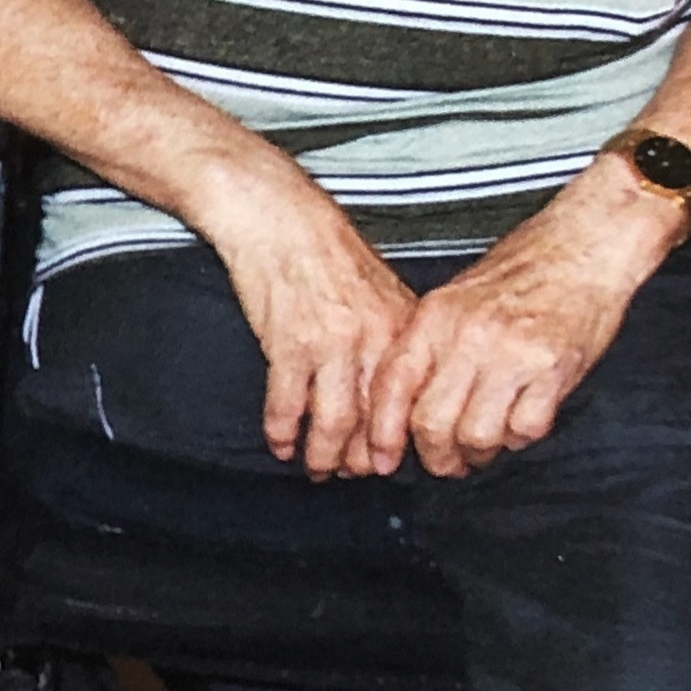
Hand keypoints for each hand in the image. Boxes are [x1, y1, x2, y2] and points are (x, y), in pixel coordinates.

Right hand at [203, 156, 417, 476]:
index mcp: (401, 326)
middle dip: (363, 460)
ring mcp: (332, 343)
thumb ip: (393, 339)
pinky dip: (282, 432)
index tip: (391, 460)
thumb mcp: (379, 291)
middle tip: (352, 473)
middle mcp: (374, 339)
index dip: (401, 440)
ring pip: (334, 425)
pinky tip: (281, 443)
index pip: (411, 401)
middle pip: (377, 423)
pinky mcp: (289, 343)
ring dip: (323, 457)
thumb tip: (398, 393)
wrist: (279, 216)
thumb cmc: (325, 252)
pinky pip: (287, 406)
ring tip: (316, 468)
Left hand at [367, 161, 678, 477]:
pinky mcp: (552, 369)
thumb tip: (405, 406)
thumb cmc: (525, 269)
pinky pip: (525, 429)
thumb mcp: (457, 296)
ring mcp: (511, 353)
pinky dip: (521, 438)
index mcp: (436, 316)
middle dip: (436, 457)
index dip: (383, 434)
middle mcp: (468, 335)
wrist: (584, 243)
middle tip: (447, 462)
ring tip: (486, 446)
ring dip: (479, 453)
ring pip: (476, 435)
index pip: (392, 385)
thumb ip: (430, 346)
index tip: (385, 459)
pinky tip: (521, 422)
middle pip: (430, 423)